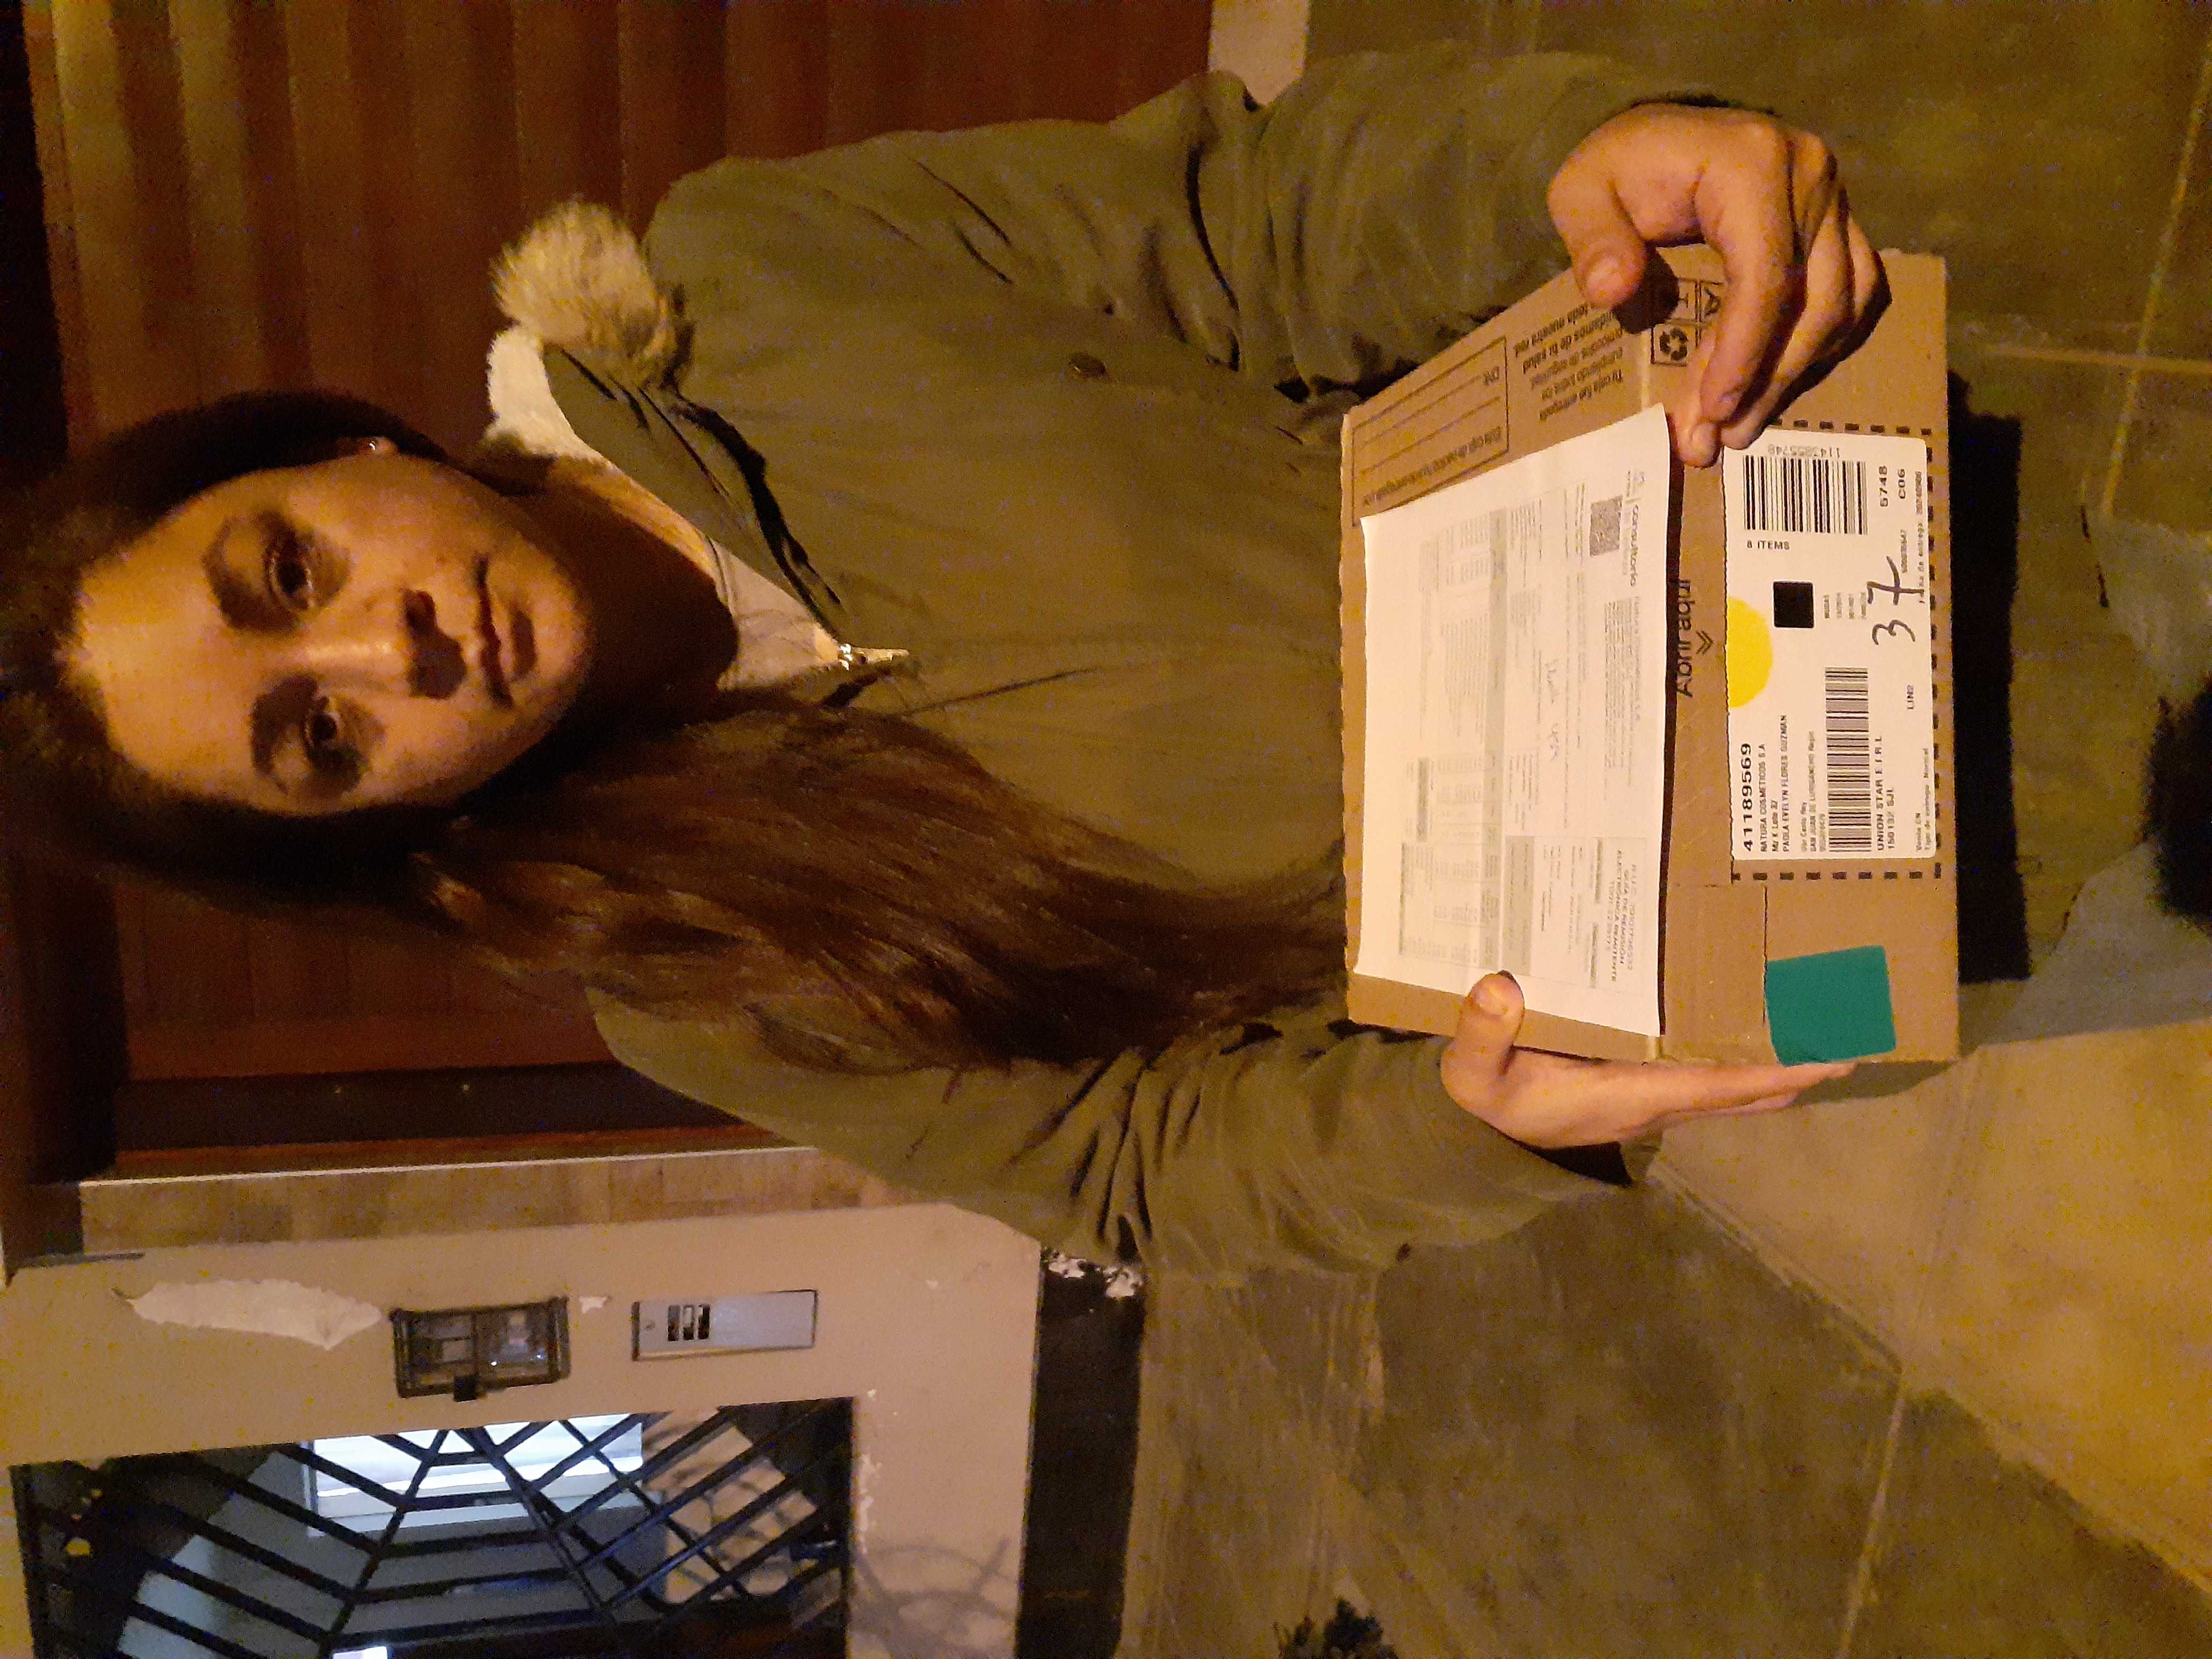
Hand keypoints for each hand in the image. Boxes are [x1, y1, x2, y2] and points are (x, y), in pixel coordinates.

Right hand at [1441, 972, 1853, 1147]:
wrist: (1484, 1137)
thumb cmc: (1491, 1103)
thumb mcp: (1472, 1075)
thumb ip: (1480, 1035)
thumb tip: (1500, 986)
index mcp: (1632, 1094)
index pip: (1722, 1085)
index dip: (1779, 1071)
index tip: (1834, 1054)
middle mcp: (1659, 1099)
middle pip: (1750, 1090)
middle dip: (1802, 1065)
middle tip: (1857, 1031)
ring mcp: (1658, 1096)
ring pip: (1739, 1086)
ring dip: (1783, 1063)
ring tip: (1830, 1025)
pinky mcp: (1648, 1085)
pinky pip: (1715, 1075)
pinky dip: (1750, 1059)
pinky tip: (1765, 1030)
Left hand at [1546, 103, 1883, 467]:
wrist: (1658, 136)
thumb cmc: (1620, 165)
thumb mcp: (1581, 189)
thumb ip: (1591, 237)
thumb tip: (1612, 291)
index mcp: (1754, 162)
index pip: (1766, 275)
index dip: (1744, 352)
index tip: (1713, 409)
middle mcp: (1811, 175)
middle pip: (1815, 300)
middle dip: (1768, 379)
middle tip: (1719, 437)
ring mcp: (1834, 198)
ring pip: (1844, 303)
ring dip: (1796, 372)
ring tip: (1741, 425)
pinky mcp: (1840, 222)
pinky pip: (1852, 293)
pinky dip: (1817, 345)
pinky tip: (1773, 383)